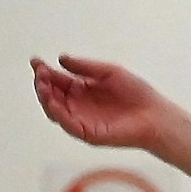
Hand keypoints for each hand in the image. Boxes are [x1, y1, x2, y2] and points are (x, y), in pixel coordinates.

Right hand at [31, 54, 175, 149]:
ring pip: (55, 110)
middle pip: (52, 95)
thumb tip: (61, 58)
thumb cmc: (136, 92)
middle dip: (43, 83)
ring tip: (42, 85)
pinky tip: (54, 102)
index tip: (35, 61)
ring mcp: (80, 119)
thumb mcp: (110, 72)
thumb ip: (86, 67)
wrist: (155, 114)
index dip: (45, 71)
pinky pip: (68, 124)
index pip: (58, 80)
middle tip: (39, 72)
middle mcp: (78, 104)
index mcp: (83, 88)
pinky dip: (59, 114)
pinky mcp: (87, 133)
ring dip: (46, 98)